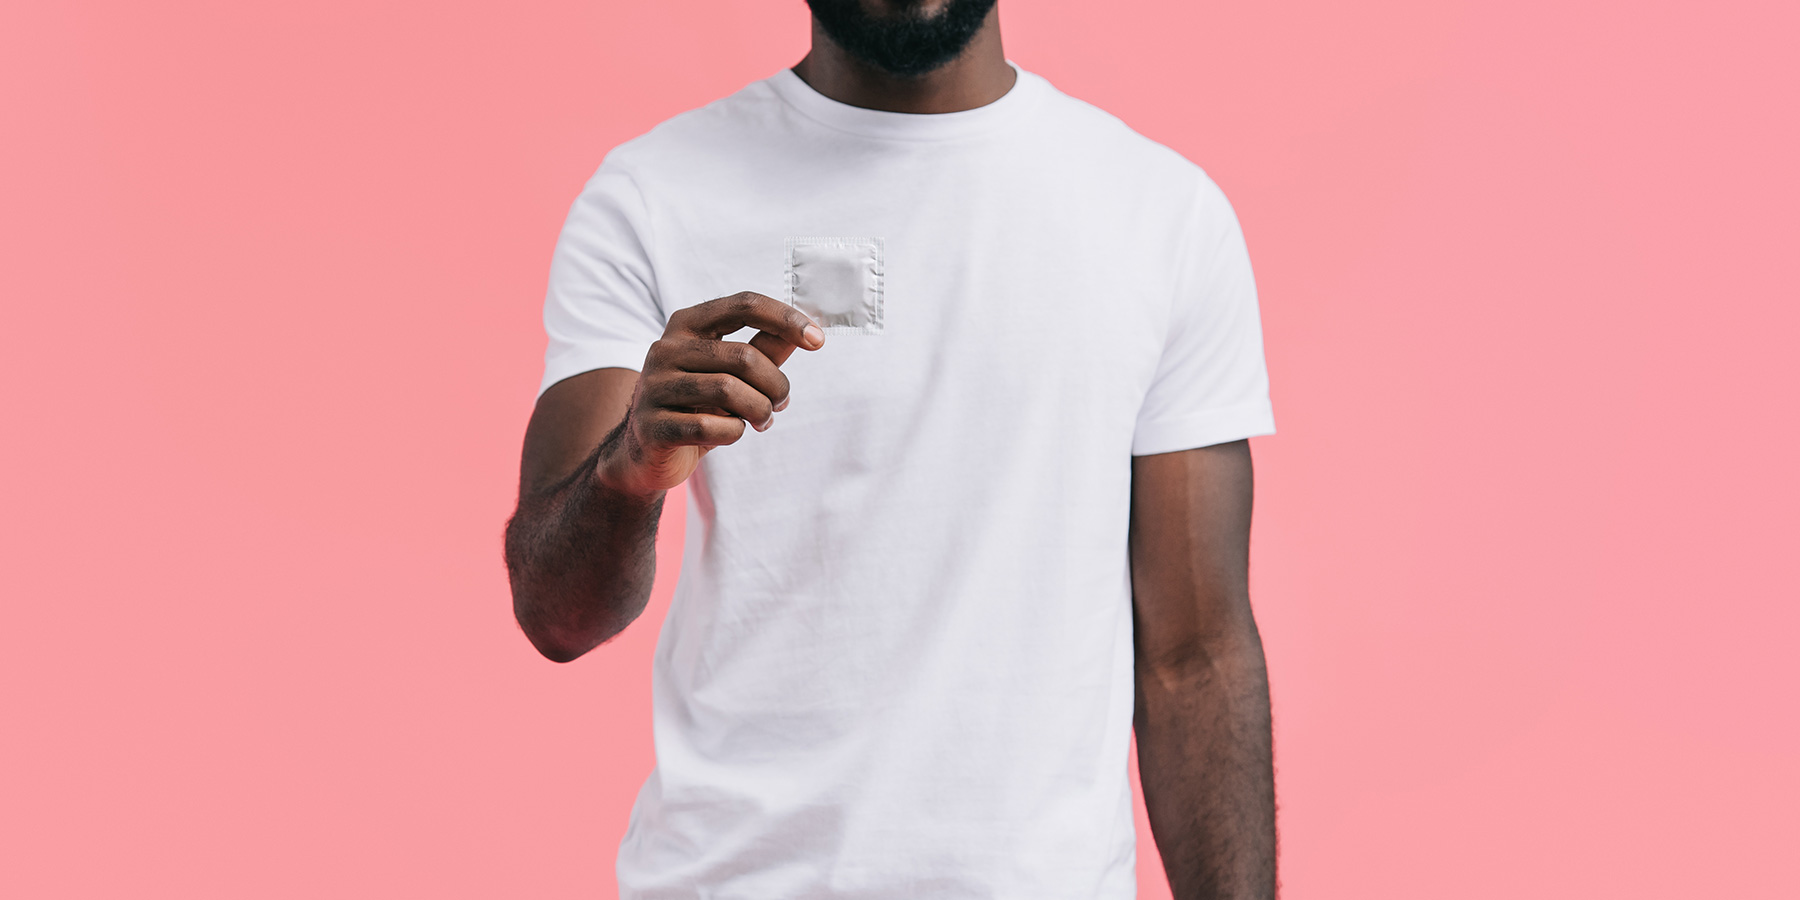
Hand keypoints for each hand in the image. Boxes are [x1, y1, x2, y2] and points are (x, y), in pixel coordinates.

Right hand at [598, 292, 824, 495]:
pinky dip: (734, 433)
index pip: (743, 305)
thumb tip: (806, 330)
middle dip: (776, 385)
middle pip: (743, 356)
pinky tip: (731, 434)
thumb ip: (764, 350)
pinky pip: (709, 426)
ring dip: (760, 411)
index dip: (786, 319)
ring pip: (729, 391)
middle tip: (780, 403)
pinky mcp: (651, 425)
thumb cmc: (697, 406)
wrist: (646, 453)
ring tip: (762, 420)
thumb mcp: (731, 374)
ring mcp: (653, 386)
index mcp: (686, 325)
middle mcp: (665, 349)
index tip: (818, 340)